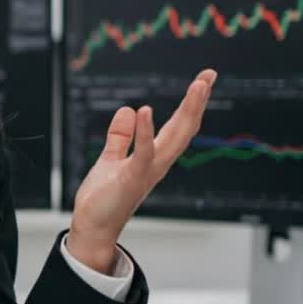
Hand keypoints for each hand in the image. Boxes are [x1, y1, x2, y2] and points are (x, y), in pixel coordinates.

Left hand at [68, 69, 217, 271]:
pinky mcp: (132, 178)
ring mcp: (148, 171)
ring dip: (187, 111)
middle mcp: (158, 163)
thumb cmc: (103, 198)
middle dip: (197, 102)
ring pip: (175, 138)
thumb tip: (128, 110)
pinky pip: (143, 153)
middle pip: (184, 128)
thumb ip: (120, 137)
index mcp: (154, 157)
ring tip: (198, 86)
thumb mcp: (111, 159)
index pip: (178, 126)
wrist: (93, 227)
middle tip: (209, 75)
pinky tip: (145, 110)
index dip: (191, 103)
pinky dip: (145, 132)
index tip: (203, 80)